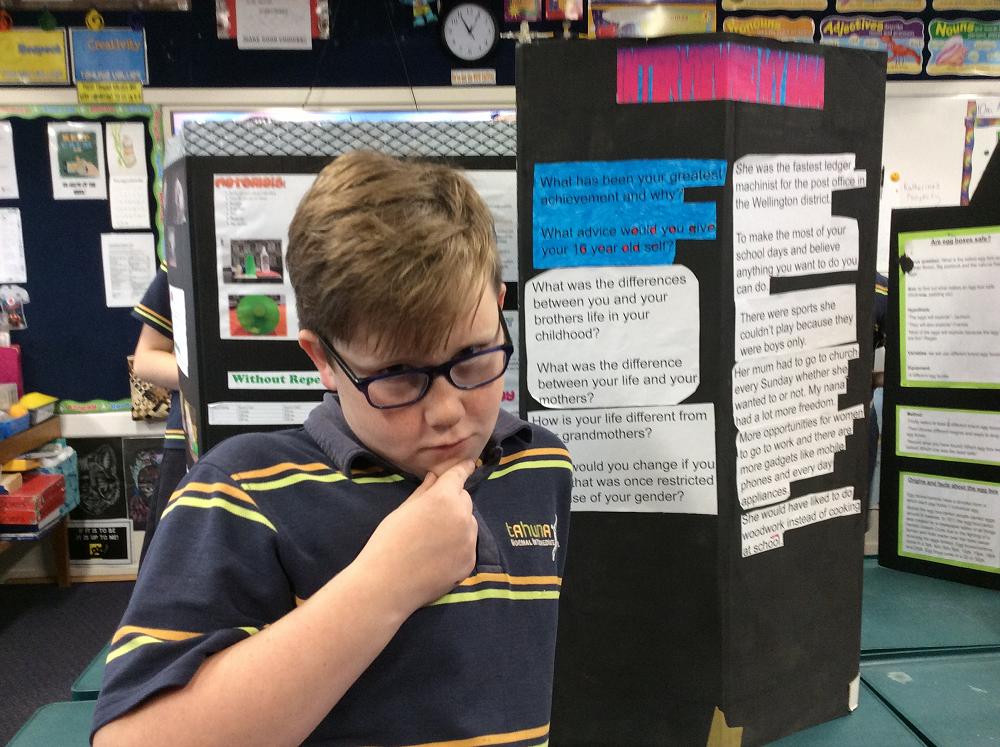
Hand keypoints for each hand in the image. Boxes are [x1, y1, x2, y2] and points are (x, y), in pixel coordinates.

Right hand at [357, 460, 477, 614]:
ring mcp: (469, 541)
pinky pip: (467, 546)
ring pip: (468, 523)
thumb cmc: (388, 542)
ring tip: (433, 540)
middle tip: (432, 515)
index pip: (459, 475)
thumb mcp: (403, 510)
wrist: (387, 584)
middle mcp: (462, 516)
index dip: (463, 468)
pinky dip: (458, 547)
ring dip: (457, 524)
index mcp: (443, 498)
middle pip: (464, 500)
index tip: (468, 464)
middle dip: (453, 501)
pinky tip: (437, 557)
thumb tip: (435, 477)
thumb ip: (424, 491)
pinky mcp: (470, 562)